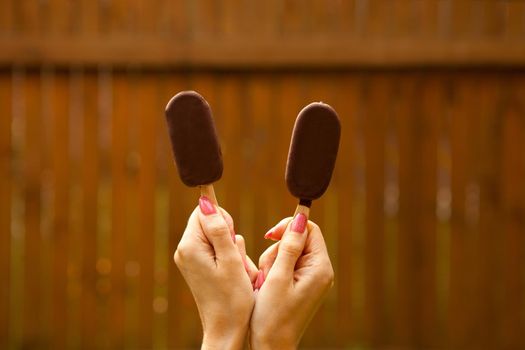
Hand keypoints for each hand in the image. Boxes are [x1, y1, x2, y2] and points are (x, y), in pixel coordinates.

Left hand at [174, 196, 256, 349]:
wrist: (225, 331)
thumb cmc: (232, 298)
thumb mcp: (231, 261)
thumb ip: (219, 229)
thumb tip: (205, 201)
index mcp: (189, 246)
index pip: (203, 211)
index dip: (222, 219)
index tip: (231, 240)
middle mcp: (184, 250)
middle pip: (208, 222)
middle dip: (227, 234)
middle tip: (235, 258)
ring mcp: (189, 259)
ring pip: (214, 236)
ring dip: (230, 248)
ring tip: (235, 270)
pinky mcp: (196, 267)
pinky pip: (214, 249)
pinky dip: (227, 257)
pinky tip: (232, 275)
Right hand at [250, 214, 334, 348]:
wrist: (271, 347)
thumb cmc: (273, 317)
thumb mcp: (278, 277)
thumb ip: (289, 246)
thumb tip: (300, 218)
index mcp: (320, 268)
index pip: (309, 230)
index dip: (289, 227)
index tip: (269, 236)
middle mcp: (320, 271)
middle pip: (297, 240)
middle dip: (277, 250)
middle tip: (268, 271)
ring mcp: (310, 279)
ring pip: (287, 252)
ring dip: (272, 262)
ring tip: (266, 283)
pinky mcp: (300, 284)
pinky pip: (285, 265)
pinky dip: (273, 271)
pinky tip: (267, 287)